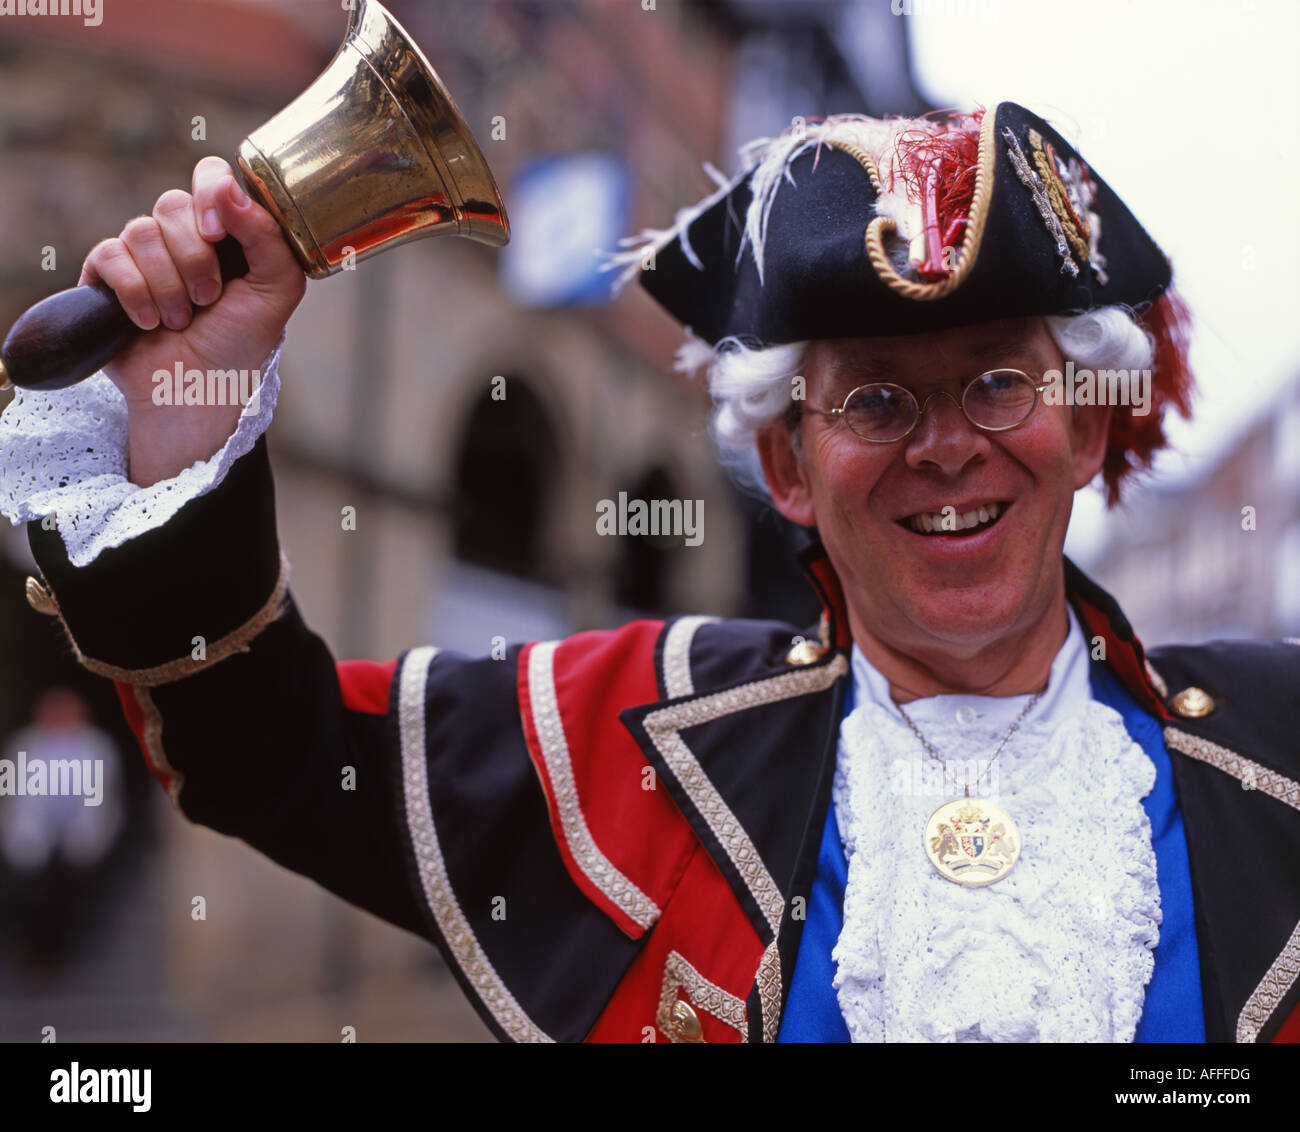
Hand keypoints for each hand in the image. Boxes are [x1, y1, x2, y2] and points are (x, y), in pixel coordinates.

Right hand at [78, 156, 305, 484]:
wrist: (198, 393)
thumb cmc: (241, 345)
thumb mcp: (277, 292)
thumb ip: (268, 237)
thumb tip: (229, 186)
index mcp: (226, 231)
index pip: (211, 176)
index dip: (210, 194)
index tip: (216, 232)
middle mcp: (182, 235)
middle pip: (173, 204)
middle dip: (194, 259)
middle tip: (208, 300)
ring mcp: (143, 253)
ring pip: (141, 231)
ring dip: (168, 285)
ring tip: (181, 320)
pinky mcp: (107, 275)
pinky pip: (109, 255)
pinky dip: (135, 293)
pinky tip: (148, 322)